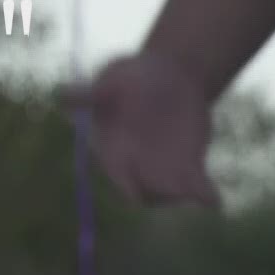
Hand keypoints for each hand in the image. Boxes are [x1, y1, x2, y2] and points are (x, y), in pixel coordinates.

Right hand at [66, 50, 220, 208]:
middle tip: (179, 189)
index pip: (118, 176)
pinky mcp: (189, 167)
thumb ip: (91, 93)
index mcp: (112, 148)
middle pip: (147, 193)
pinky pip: (197, 189)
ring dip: (184, 196)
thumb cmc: (133, 75)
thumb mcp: (113, 80)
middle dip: (162, 193)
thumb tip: (60, 94)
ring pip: (172, 194)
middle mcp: (136, 165)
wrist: (169, 73)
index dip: (127, 184)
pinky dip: (205, 196)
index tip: (139, 189)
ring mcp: (163, 169)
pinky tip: (214, 200)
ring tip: (200, 194)